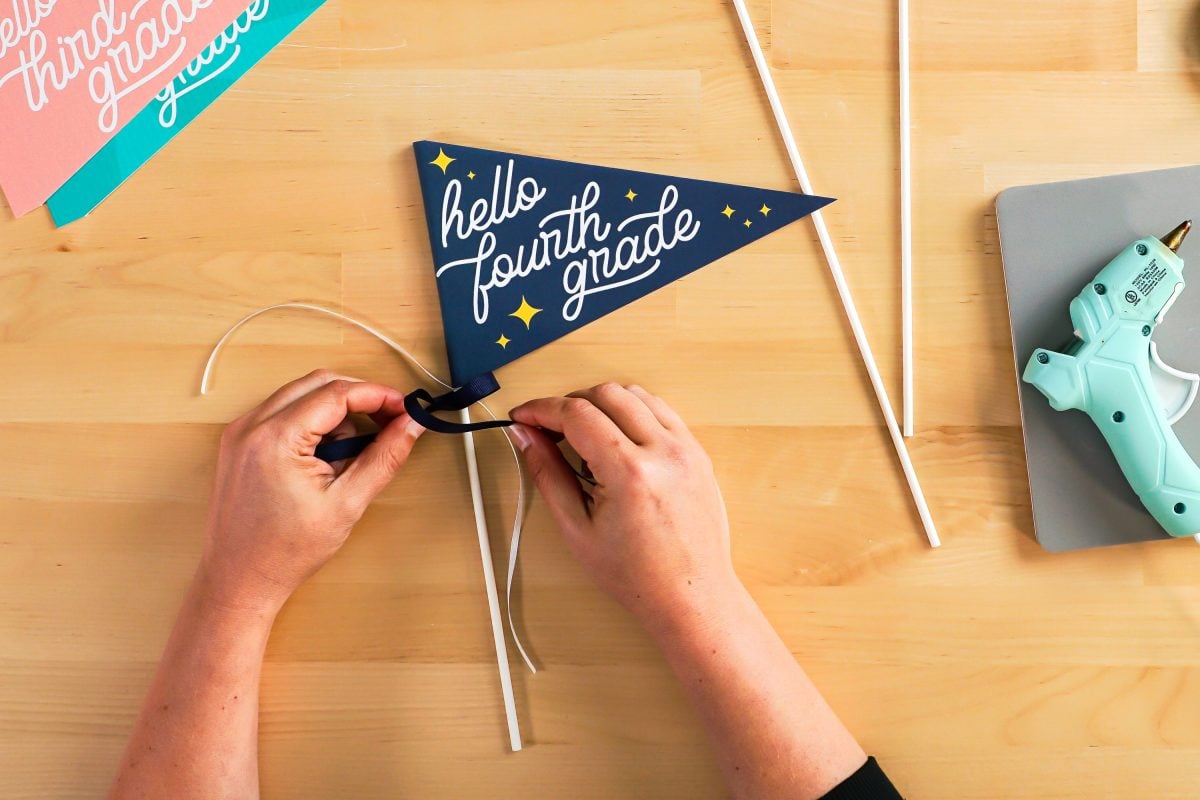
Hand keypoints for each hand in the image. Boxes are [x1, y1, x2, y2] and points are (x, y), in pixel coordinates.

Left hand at [201, 370, 424, 614]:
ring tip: (349, 455)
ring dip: (334, 412)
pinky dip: (311, 423)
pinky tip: (324, 457)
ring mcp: (240, 431)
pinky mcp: (238, 442)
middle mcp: (251, 425)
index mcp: (276, 438)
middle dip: (358, 397)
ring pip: (301, 394)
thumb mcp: (347, 504)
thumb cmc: (286, 551)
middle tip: (389, 422)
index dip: (378, 395)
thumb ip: (384, 457)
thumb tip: (412, 425)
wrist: (239, 580)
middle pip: (319, 383)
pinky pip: (283, 412)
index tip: (405, 408)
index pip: (337, 393)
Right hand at [509, 383, 736, 626]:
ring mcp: (686, 449)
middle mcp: (664, 452)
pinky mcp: (698, 452)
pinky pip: (661, 410)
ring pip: (636, 394)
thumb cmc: (637, 576)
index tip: (522, 416)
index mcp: (630, 473)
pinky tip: (617, 440)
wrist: (691, 597)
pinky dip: (632, 413)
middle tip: (549, 429)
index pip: (577, 414)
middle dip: (569, 403)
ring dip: (602, 403)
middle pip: (606, 393)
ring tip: (584, 436)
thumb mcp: (577, 530)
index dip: (541, 409)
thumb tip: (524, 435)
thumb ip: (547, 474)